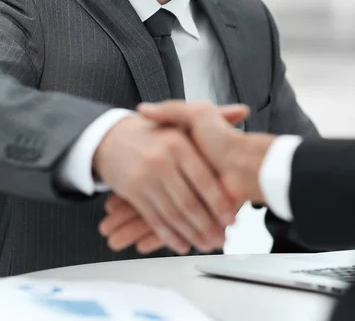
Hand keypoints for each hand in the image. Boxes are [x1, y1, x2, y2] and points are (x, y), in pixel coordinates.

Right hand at [93, 109, 246, 254]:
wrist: (111, 136)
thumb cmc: (152, 129)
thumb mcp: (182, 115)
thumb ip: (214, 113)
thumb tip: (243, 111)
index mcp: (177, 143)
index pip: (203, 179)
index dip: (218, 202)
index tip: (231, 217)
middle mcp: (161, 161)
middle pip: (188, 202)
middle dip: (207, 225)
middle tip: (221, 238)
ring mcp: (145, 178)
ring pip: (172, 214)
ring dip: (191, 234)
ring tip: (207, 244)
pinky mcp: (133, 192)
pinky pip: (154, 218)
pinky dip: (168, 235)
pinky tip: (181, 243)